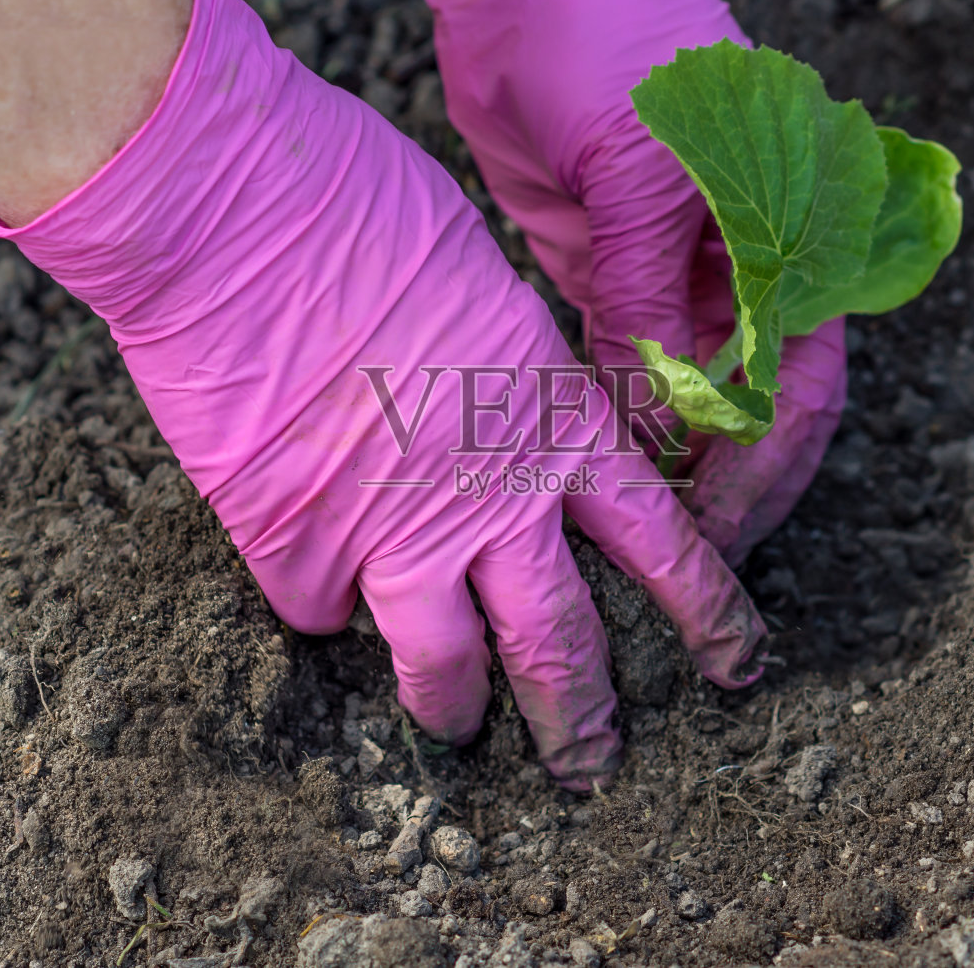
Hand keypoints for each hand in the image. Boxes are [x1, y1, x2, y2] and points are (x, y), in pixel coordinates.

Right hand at [0, 0, 764, 789]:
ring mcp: (390, 533)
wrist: (236, 212)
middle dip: (587, 719)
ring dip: (454, 709)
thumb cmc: (360, 207)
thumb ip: (506, 384)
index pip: (662, 544)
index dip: (707, 613)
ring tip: (456, 731)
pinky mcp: (292, 546)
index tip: (737, 660)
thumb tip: (494, 434)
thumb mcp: (483, 286)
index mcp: (554, 423)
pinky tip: (310, 571)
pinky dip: (318, 599)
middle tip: (594, 765)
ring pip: (445, 668)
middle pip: (562, 644)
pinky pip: (316, 610)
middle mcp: (490, 499)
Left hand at [383, 0, 846, 565]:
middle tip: (675, 561)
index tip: (719, 534)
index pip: (800, 380)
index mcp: (790, 232)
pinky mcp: (606, 266)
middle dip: (720, 484)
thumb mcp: (640, 177)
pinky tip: (587, 466)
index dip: (766, 467)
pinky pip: (618, 361)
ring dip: (661, 462)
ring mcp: (671, 267)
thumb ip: (646, 301)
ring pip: (683, 394)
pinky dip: (608, 415)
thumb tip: (657, 425)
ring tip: (628, 534)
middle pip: (751, 402)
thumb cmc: (610, 35)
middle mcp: (741, 262)